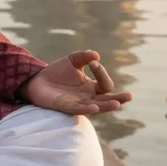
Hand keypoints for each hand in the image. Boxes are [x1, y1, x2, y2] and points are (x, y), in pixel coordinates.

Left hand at [17, 50, 132, 115]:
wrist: (37, 80)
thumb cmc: (57, 72)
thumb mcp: (71, 60)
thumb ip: (83, 56)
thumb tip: (96, 55)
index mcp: (91, 87)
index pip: (105, 83)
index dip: (102, 73)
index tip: (93, 62)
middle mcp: (88, 97)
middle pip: (107, 99)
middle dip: (118, 98)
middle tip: (129, 96)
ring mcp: (78, 103)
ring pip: (96, 106)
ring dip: (106, 105)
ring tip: (117, 104)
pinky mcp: (66, 107)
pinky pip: (79, 109)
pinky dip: (87, 108)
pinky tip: (95, 106)